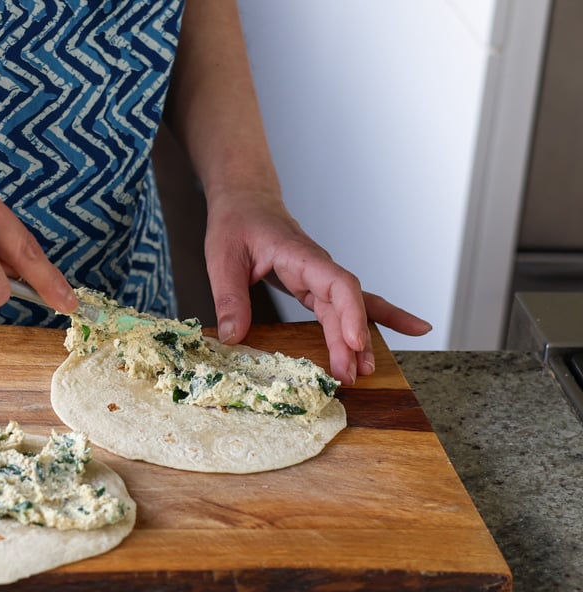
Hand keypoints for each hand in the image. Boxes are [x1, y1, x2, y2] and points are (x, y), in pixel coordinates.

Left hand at [203, 190, 431, 384]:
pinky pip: (344, 309)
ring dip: (360, 339)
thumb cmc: (236, 223)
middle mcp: (319, 268)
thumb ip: (229, 297)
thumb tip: (233, 337)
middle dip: (354, 340)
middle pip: (348, 303)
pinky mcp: (316, 288)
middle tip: (354, 375)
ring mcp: (320, 278)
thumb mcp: (223, 259)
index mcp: (300, 256)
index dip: (350, 313)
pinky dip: (365, 325)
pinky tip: (384, 342)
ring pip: (351, 309)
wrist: (246, 202)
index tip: (353, 342)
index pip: (338, 284)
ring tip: (367, 372)